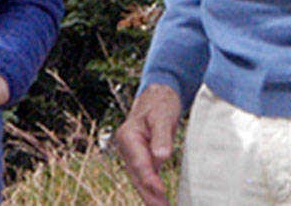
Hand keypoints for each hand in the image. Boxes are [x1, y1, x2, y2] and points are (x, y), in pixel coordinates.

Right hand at [115, 84, 181, 205]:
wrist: (158, 95)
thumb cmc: (160, 103)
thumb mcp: (163, 115)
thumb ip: (161, 136)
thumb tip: (161, 157)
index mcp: (128, 136)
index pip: (139, 163)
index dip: (150, 180)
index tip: (161, 192)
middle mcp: (127, 146)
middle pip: (136, 175)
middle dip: (148, 195)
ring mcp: (133, 153)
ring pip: (139, 179)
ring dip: (149, 196)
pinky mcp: (142, 157)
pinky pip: (145, 176)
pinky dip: (151, 190)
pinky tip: (159, 201)